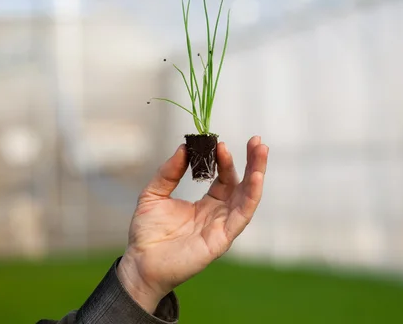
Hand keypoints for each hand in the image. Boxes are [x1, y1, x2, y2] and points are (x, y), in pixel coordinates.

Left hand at [117, 136, 268, 312]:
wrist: (140, 262)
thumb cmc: (148, 233)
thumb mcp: (154, 194)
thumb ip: (169, 172)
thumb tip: (184, 147)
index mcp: (207, 203)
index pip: (224, 177)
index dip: (225, 160)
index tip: (220, 142)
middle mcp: (219, 213)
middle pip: (242, 184)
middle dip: (253, 162)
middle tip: (257, 140)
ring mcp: (223, 225)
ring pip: (248, 196)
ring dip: (257, 173)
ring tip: (261, 151)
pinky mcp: (223, 238)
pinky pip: (243, 215)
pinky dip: (252, 195)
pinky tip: (256, 177)